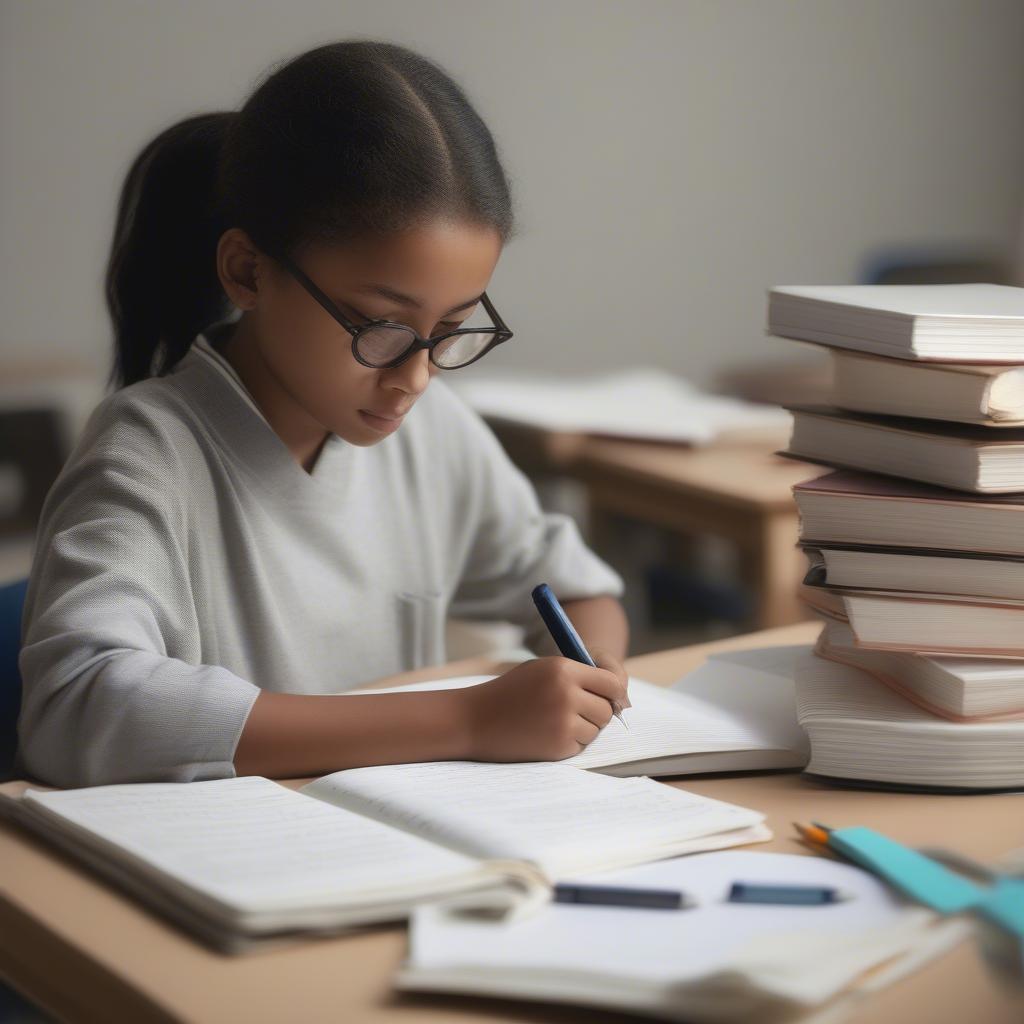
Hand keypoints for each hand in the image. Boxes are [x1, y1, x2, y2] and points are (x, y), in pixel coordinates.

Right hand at [458, 654, 630, 762]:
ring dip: (583, 727)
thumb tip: (622, 697)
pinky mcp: (558, 746)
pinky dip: (569, 741)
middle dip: (598, 711)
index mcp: (563, 669)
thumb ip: (580, 676)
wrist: (474, 719)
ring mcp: (563, 722)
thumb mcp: (543, 671)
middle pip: (607, 708)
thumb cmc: (511, 693)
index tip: (613, 697)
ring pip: (596, 728)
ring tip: (553, 721)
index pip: (612, 682)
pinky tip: (544, 734)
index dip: (615, 690)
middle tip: (576, 710)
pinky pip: (581, 745)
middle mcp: (566, 694)